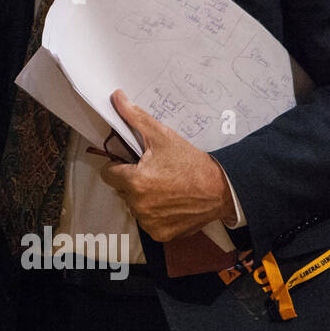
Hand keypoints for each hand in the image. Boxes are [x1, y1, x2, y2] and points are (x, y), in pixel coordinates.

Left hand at [98, 89, 235, 241]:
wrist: (221, 190)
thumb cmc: (191, 163)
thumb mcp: (163, 136)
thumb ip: (135, 117)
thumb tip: (116, 97)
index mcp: (134, 182)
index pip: (108, 173)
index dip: (119, 166)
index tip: (133, 162)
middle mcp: (138, 205)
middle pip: (121, 189)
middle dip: (132, 181)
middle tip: (154, 172)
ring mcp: (148, 222)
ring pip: (133, 206)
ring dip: (143, 198)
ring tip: (164, 187)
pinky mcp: (160, 233)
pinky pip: (147, 221)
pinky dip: (155, 213)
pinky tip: (170, 202)